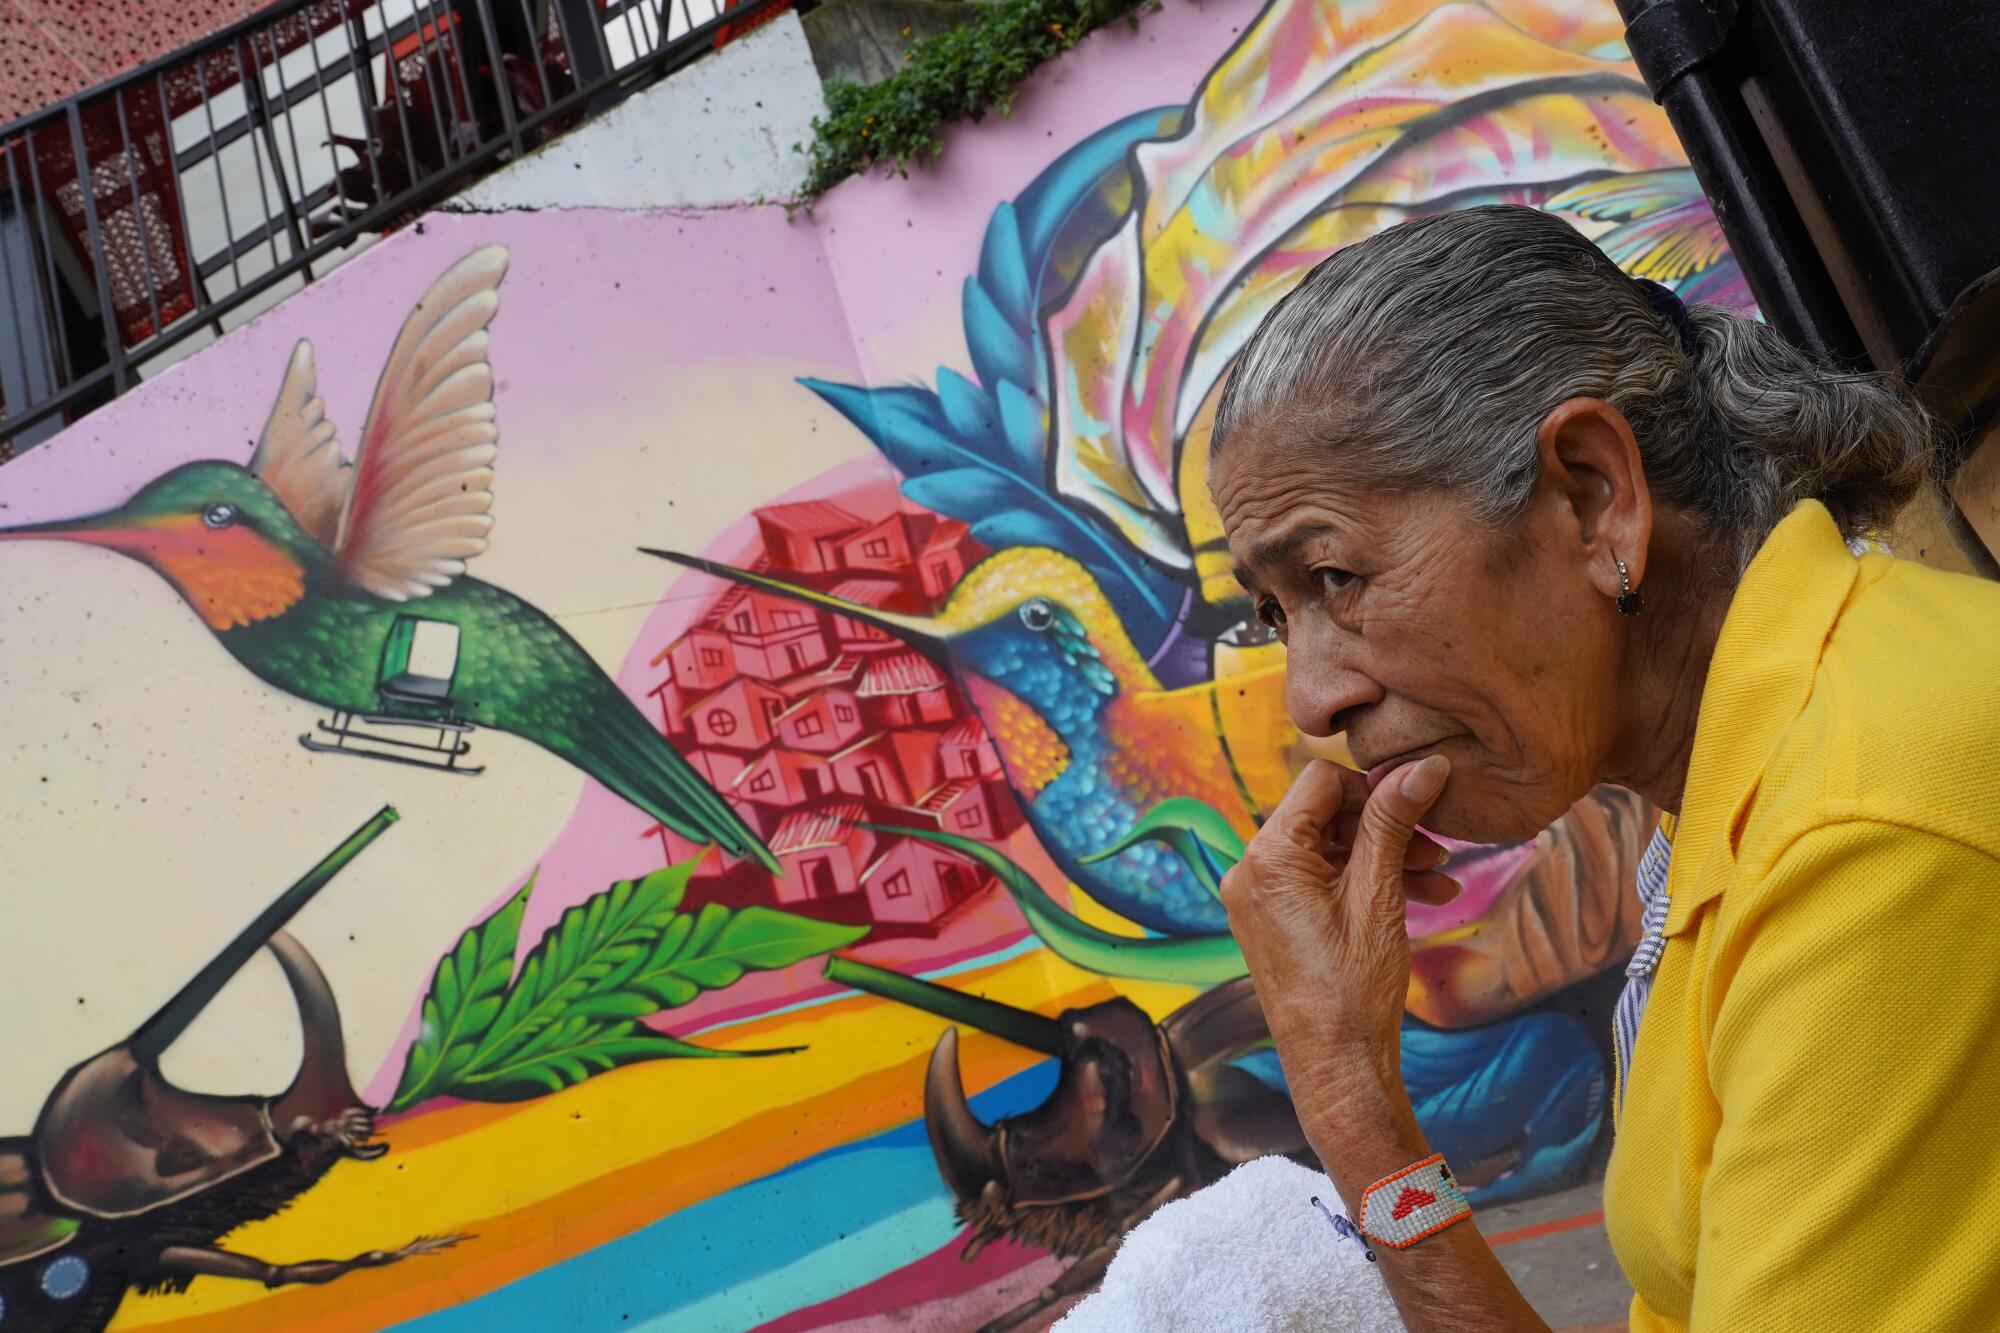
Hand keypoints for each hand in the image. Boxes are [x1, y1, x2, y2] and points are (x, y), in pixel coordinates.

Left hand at [1219, 756, 1457, 1089]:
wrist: (1336, 1067)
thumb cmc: (1355, 988)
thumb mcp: (1379, 895)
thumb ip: (1393, 822)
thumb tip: (1424, 764)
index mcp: (1267, 856)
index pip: (1321, 781)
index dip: (1375, 787)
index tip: (1421, 806)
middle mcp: (1249, 870)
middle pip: (1325, 814)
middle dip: (1386, 826)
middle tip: (1439, 848)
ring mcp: (1257, 897)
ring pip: (1328, 849)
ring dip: (1384, 856)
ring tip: (1441, 878)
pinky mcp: (1271, 920)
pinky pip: (1319, 880)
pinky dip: (1363, 882)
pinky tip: (1418, 896)